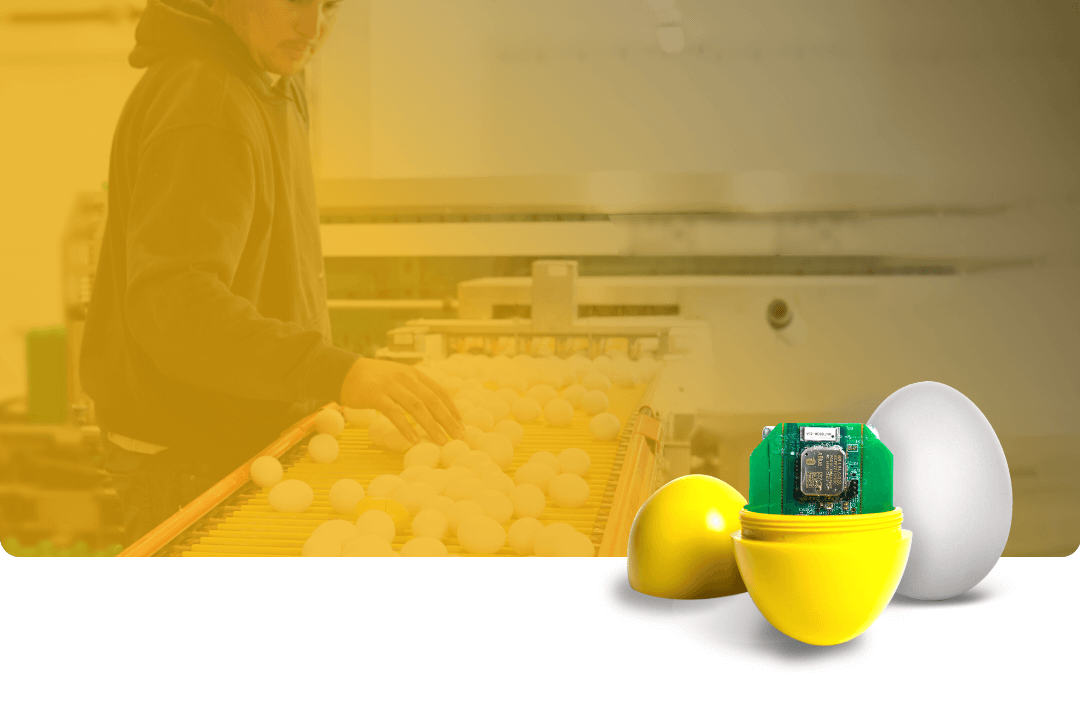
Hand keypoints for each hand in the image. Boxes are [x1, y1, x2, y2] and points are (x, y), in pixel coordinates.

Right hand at [339, 358, 464, 444]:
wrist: (346, 371)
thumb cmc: (375, 380)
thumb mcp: (399, 379)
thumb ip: (415, 390)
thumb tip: (434, 411)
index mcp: (414, 374)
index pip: (439, 391)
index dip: (452, 409)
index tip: (461, 425)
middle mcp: (406, 378)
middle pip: (432, 400)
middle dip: (448, 420)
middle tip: (458, 437)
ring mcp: (391, 386)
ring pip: (417, 407)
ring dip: (432, 426)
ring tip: (441, 441)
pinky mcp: (376, 395)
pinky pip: (394, 413)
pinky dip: (405, 427)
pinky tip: (413, 440)